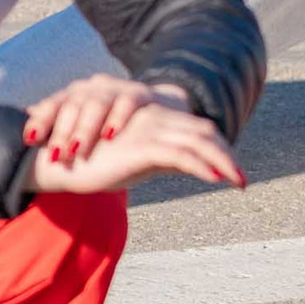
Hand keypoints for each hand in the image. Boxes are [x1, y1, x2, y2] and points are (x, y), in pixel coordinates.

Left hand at [22, 75, 189, 163]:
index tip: (29, 139)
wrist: (159, 113)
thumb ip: (57, 131)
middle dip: (62, 132)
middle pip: (72, 106)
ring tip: (78, 150)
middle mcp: (92, 88)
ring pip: (96, 104)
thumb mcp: (83, 128)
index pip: (52, 105)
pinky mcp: (140, 94)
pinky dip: (118, 118)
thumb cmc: (111, 127)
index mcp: (74, 95)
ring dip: (85, 128)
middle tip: (55, 155)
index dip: (40, 121)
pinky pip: (127, 102)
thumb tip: (24, 138)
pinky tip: (111, 134)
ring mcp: (116, 89)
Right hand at [26, 98, 244, 193]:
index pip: (197, 132)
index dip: (218, 150)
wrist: (61, 160)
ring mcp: (151, 132)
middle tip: (242, 180)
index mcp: (157, 123)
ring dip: (223, 162)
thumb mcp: (134, 160)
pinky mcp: (142, 147)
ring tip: (238, 181)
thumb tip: (183, 169)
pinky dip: (202, 166)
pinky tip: (216, 178)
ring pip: (199, 142)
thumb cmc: (96, 160)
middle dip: (227, 156)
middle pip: (204, 134)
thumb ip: (159, 160)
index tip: (233, 174)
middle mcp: (157, 122)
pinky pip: (181, 155)